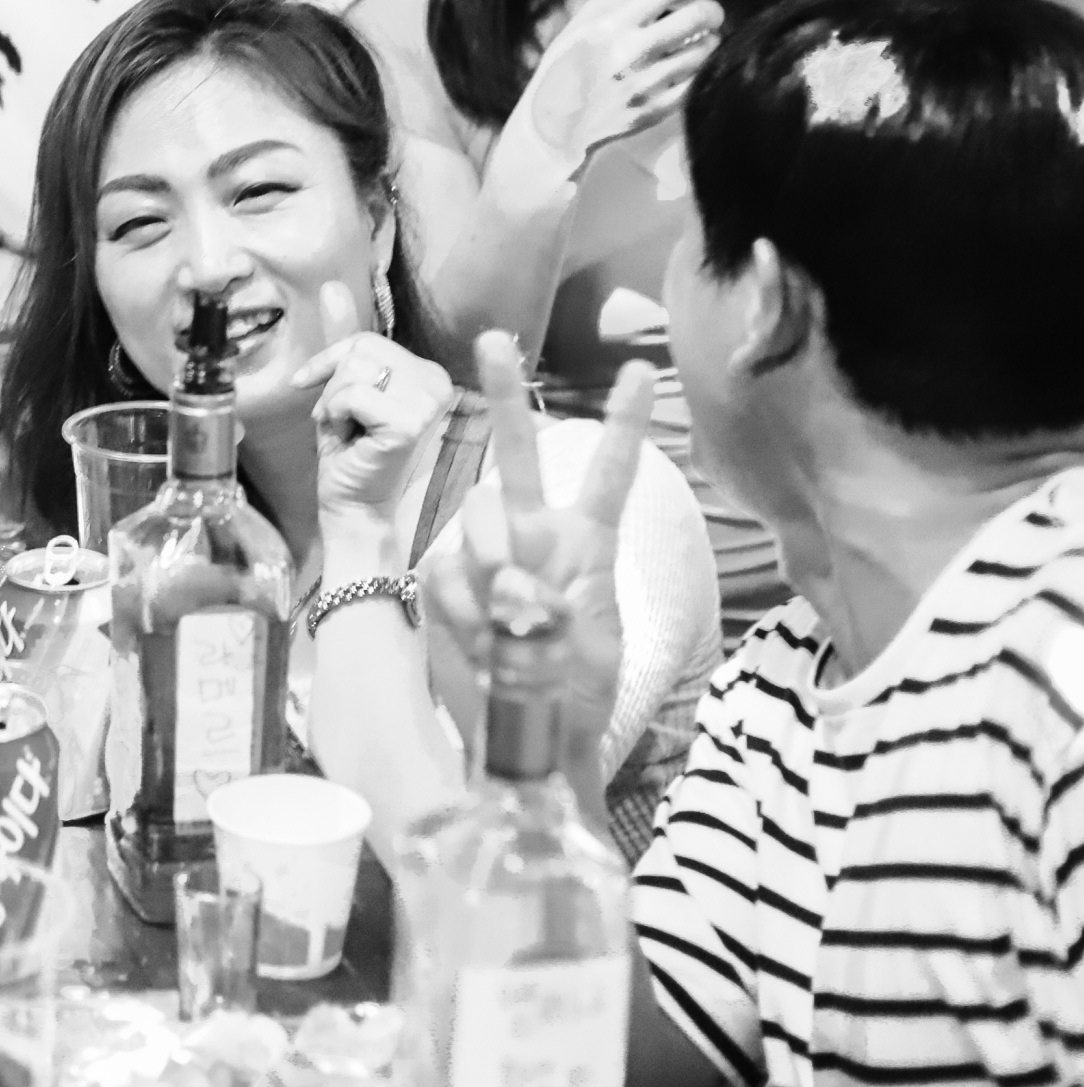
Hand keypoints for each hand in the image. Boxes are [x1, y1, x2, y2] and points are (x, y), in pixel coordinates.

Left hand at [291, 280, 455, 570]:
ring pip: (354, 370)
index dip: (331, 365)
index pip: (366, 340)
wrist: (352, 504)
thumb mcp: (343, 387)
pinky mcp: (410, 424)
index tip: (318, 392)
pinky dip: (336, 416)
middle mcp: (438, 383)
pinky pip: (351, 395)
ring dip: (334, 404)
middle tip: (344, 422)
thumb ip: (343, 340)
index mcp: (429, 373)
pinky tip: (352, 440)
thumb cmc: (350, 450)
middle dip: (333, 387)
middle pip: (360, 351)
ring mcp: (429, 404)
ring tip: (350, 431)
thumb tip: (332, 284)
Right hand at [420, 333, 654, 766]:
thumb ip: (553, 598)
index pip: (609, 474)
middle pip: (523, 454)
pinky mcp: (452, 588)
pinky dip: (466, 603)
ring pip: (479, 515)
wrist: (531, 745)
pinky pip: (447, 572)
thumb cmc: (575, 694)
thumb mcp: (592, 642)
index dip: (622, 425)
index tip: (640, 371)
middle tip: (497, 341)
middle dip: (506, 395)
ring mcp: (491, 560)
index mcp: (586, 544)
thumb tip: (508, 579)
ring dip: (495, 555)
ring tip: (515, 614)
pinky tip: (483, 639)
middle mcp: (536, 538)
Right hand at [521, 0, 723, 164]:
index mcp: (609, 26)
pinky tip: (692, 65)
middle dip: (713, 10)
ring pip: (702, 51)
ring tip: (702, 39)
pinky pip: (695, 82)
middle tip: (712, 12)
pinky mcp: (655, 110)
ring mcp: (645, 84)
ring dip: (709, 40)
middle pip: (696, 17)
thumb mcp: (579, 25)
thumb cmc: (564, 69)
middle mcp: (630, 53)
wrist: (554, 125)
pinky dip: (700, 69)